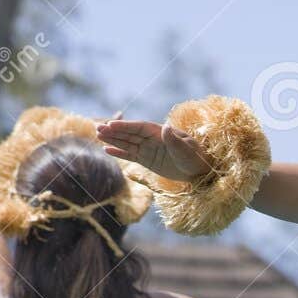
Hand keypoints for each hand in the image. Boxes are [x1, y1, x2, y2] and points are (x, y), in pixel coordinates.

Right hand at [95, 112, 212, 182]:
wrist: (200, 172)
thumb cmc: (196, 158)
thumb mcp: (187, 150)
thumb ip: (175, 140)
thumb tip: (165, 128)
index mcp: (161, 133)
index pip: (139, 128)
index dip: (125, 126)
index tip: (111, 125)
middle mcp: (152, 139)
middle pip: (130, 134)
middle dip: (114, 131)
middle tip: (97, 128)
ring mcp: (149, 150)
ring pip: (127, 143)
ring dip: (113, 140)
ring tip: (98, 135)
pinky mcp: (147, 161)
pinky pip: (131, 155)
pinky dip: (120, 152)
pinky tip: (107, 150)